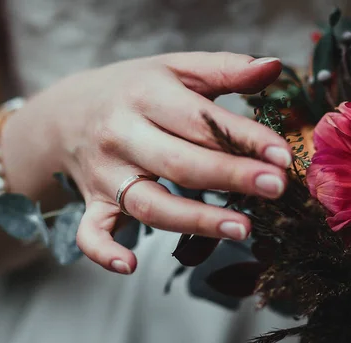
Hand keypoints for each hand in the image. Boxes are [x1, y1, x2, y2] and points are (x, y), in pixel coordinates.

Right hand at [4, 52, 291, 273]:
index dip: (245, 137)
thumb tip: (274, 67)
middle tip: (276, 188)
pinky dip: (104, 252)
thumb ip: (225, 68)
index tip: (282, 155)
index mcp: (145, 96)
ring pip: (150, 203)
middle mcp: (122, 135)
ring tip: (241, 229)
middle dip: (230, 176)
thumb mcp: (175, 68)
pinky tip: (130, 266)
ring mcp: (105, 174)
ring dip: (195, 220)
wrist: (68, 110)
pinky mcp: (92, 202)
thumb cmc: (133, 89)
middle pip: (179, 162)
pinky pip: (91, 232)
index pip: (200, 119)